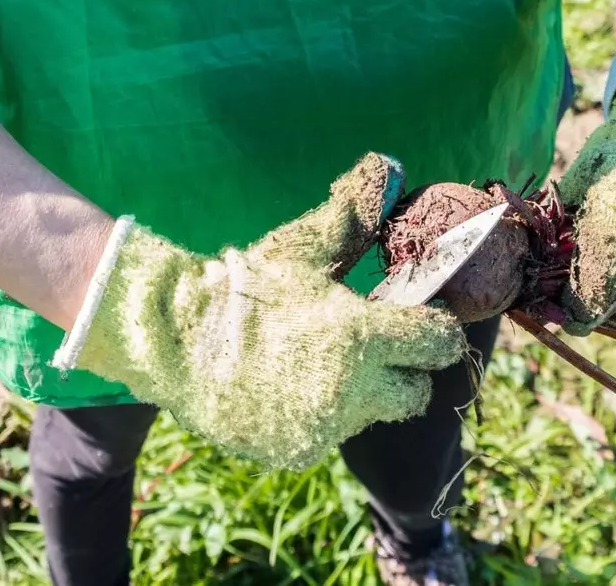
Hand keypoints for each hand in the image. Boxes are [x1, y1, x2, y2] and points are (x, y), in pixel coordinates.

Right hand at [57, 154, 466, 470]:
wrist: (177, 340)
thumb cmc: (244, 287)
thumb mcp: (299, 248)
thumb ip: (351, 213)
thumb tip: (387, 165)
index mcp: (361, 335)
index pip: (438, 345)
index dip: (435, 331)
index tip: (419, 322)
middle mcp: (353, 390)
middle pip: (416, 393)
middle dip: (404, 370)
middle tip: (373, 346)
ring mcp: (325, 427)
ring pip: (372, 415)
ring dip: (361, 393)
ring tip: (319, 361)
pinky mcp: (299, 450)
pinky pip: (330, 434)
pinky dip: (319, 415)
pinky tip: (287, 386)